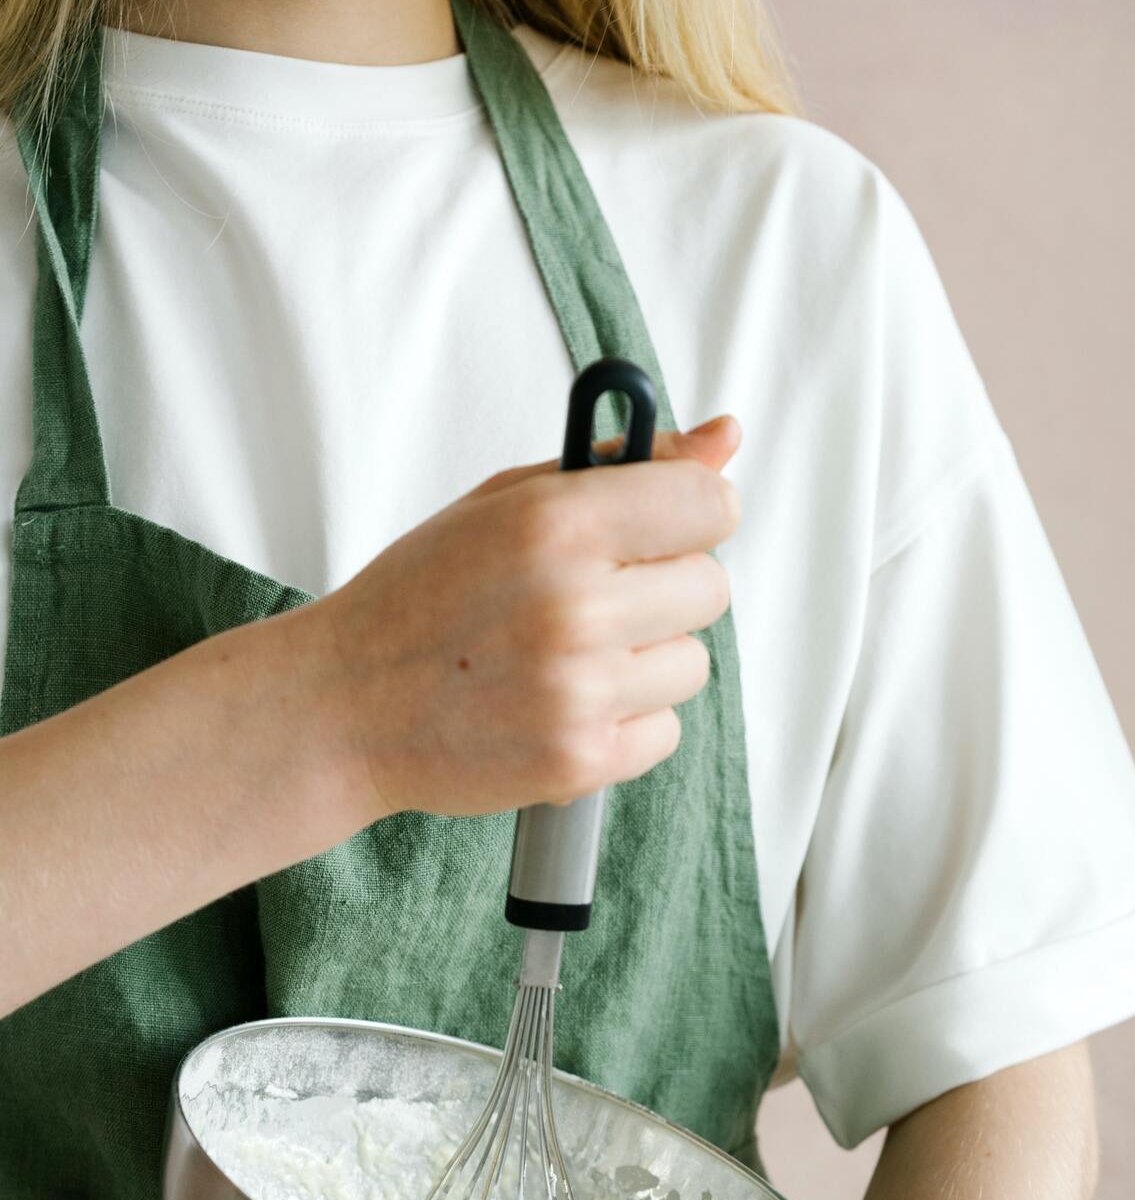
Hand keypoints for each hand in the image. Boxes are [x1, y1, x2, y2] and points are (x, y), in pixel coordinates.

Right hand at [300, 417, 740, 825]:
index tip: (664, 529)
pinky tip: (564, 705)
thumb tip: (725, 438)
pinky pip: (665, 732)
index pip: (709, 505)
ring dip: (646, 660)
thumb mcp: (506, 502)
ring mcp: (581, 691)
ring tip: (569, 658)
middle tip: (594, 600)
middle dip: (663, 590)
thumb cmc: (420, 597)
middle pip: (709, 588)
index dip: (692, 515)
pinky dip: (626, 722)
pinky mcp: (581, 760)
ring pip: (691, 664)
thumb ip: (623, 466)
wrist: (344, 706)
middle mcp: (576, 607)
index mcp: (557, 525)